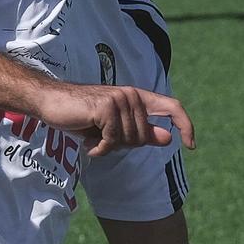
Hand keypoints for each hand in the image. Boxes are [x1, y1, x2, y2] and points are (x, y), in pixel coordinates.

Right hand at [37, 81, 196, 158]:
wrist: (51, 104)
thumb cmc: (83, 116)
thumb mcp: (115, 129)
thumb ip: (142, 132)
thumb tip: (169, 138)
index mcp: (138, 97)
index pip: (173, 107)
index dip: (186, 125)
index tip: (192, 145)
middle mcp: (132, 95)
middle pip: (143, 137)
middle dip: (123, 145)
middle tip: (103, 139)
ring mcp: (120, 99)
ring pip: (127, 140)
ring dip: (108, 146)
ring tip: (93, 136)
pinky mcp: (106, 107)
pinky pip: (112, 141)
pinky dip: (99, 148)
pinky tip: (88, 142)